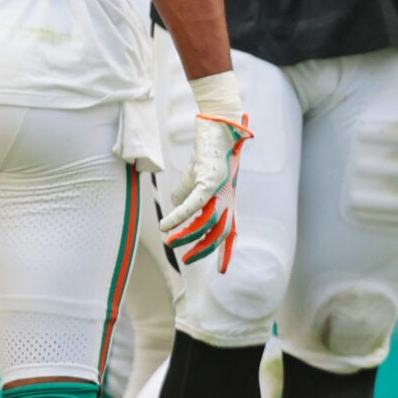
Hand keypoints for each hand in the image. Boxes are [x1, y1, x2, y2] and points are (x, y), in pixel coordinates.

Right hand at [159, 97, 252, 270]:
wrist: (219, 126)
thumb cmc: (208, 151)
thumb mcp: (196, 177)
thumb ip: (186, 195)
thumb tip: (176, 207)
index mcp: (228, 200)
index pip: (231, 231)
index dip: (226, 252)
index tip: (221, 272)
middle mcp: (228, 198)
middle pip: (220, 232)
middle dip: (204, 249)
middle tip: (186, 261)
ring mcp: (221, 190)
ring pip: (206, 222)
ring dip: (186, 234)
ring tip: (169, 242)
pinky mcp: (210, 180)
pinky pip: (194, 205)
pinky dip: (179, 217)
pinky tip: (166, 226)